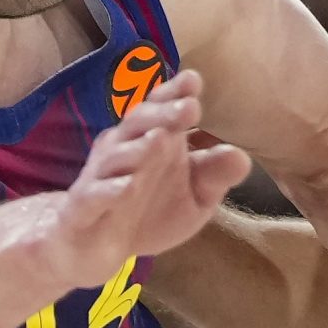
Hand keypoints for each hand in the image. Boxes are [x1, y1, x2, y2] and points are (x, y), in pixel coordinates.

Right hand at [56, 71, 251, 277]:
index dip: (175, 93)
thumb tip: (242, 157)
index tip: (194, 81)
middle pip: (139, 123)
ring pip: (117, 156)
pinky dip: (110, 190)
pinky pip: (95, 195)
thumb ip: (215, 176)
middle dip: (163, 113)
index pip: (162, 109)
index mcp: (152, 139)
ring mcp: (101, 176)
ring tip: (161, 140)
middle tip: (190, 107)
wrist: (98, 246)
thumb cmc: (151, 211)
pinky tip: (128, 187)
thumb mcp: (195, 197)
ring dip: (139, 148)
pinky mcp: (84, 206)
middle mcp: (124, 149)